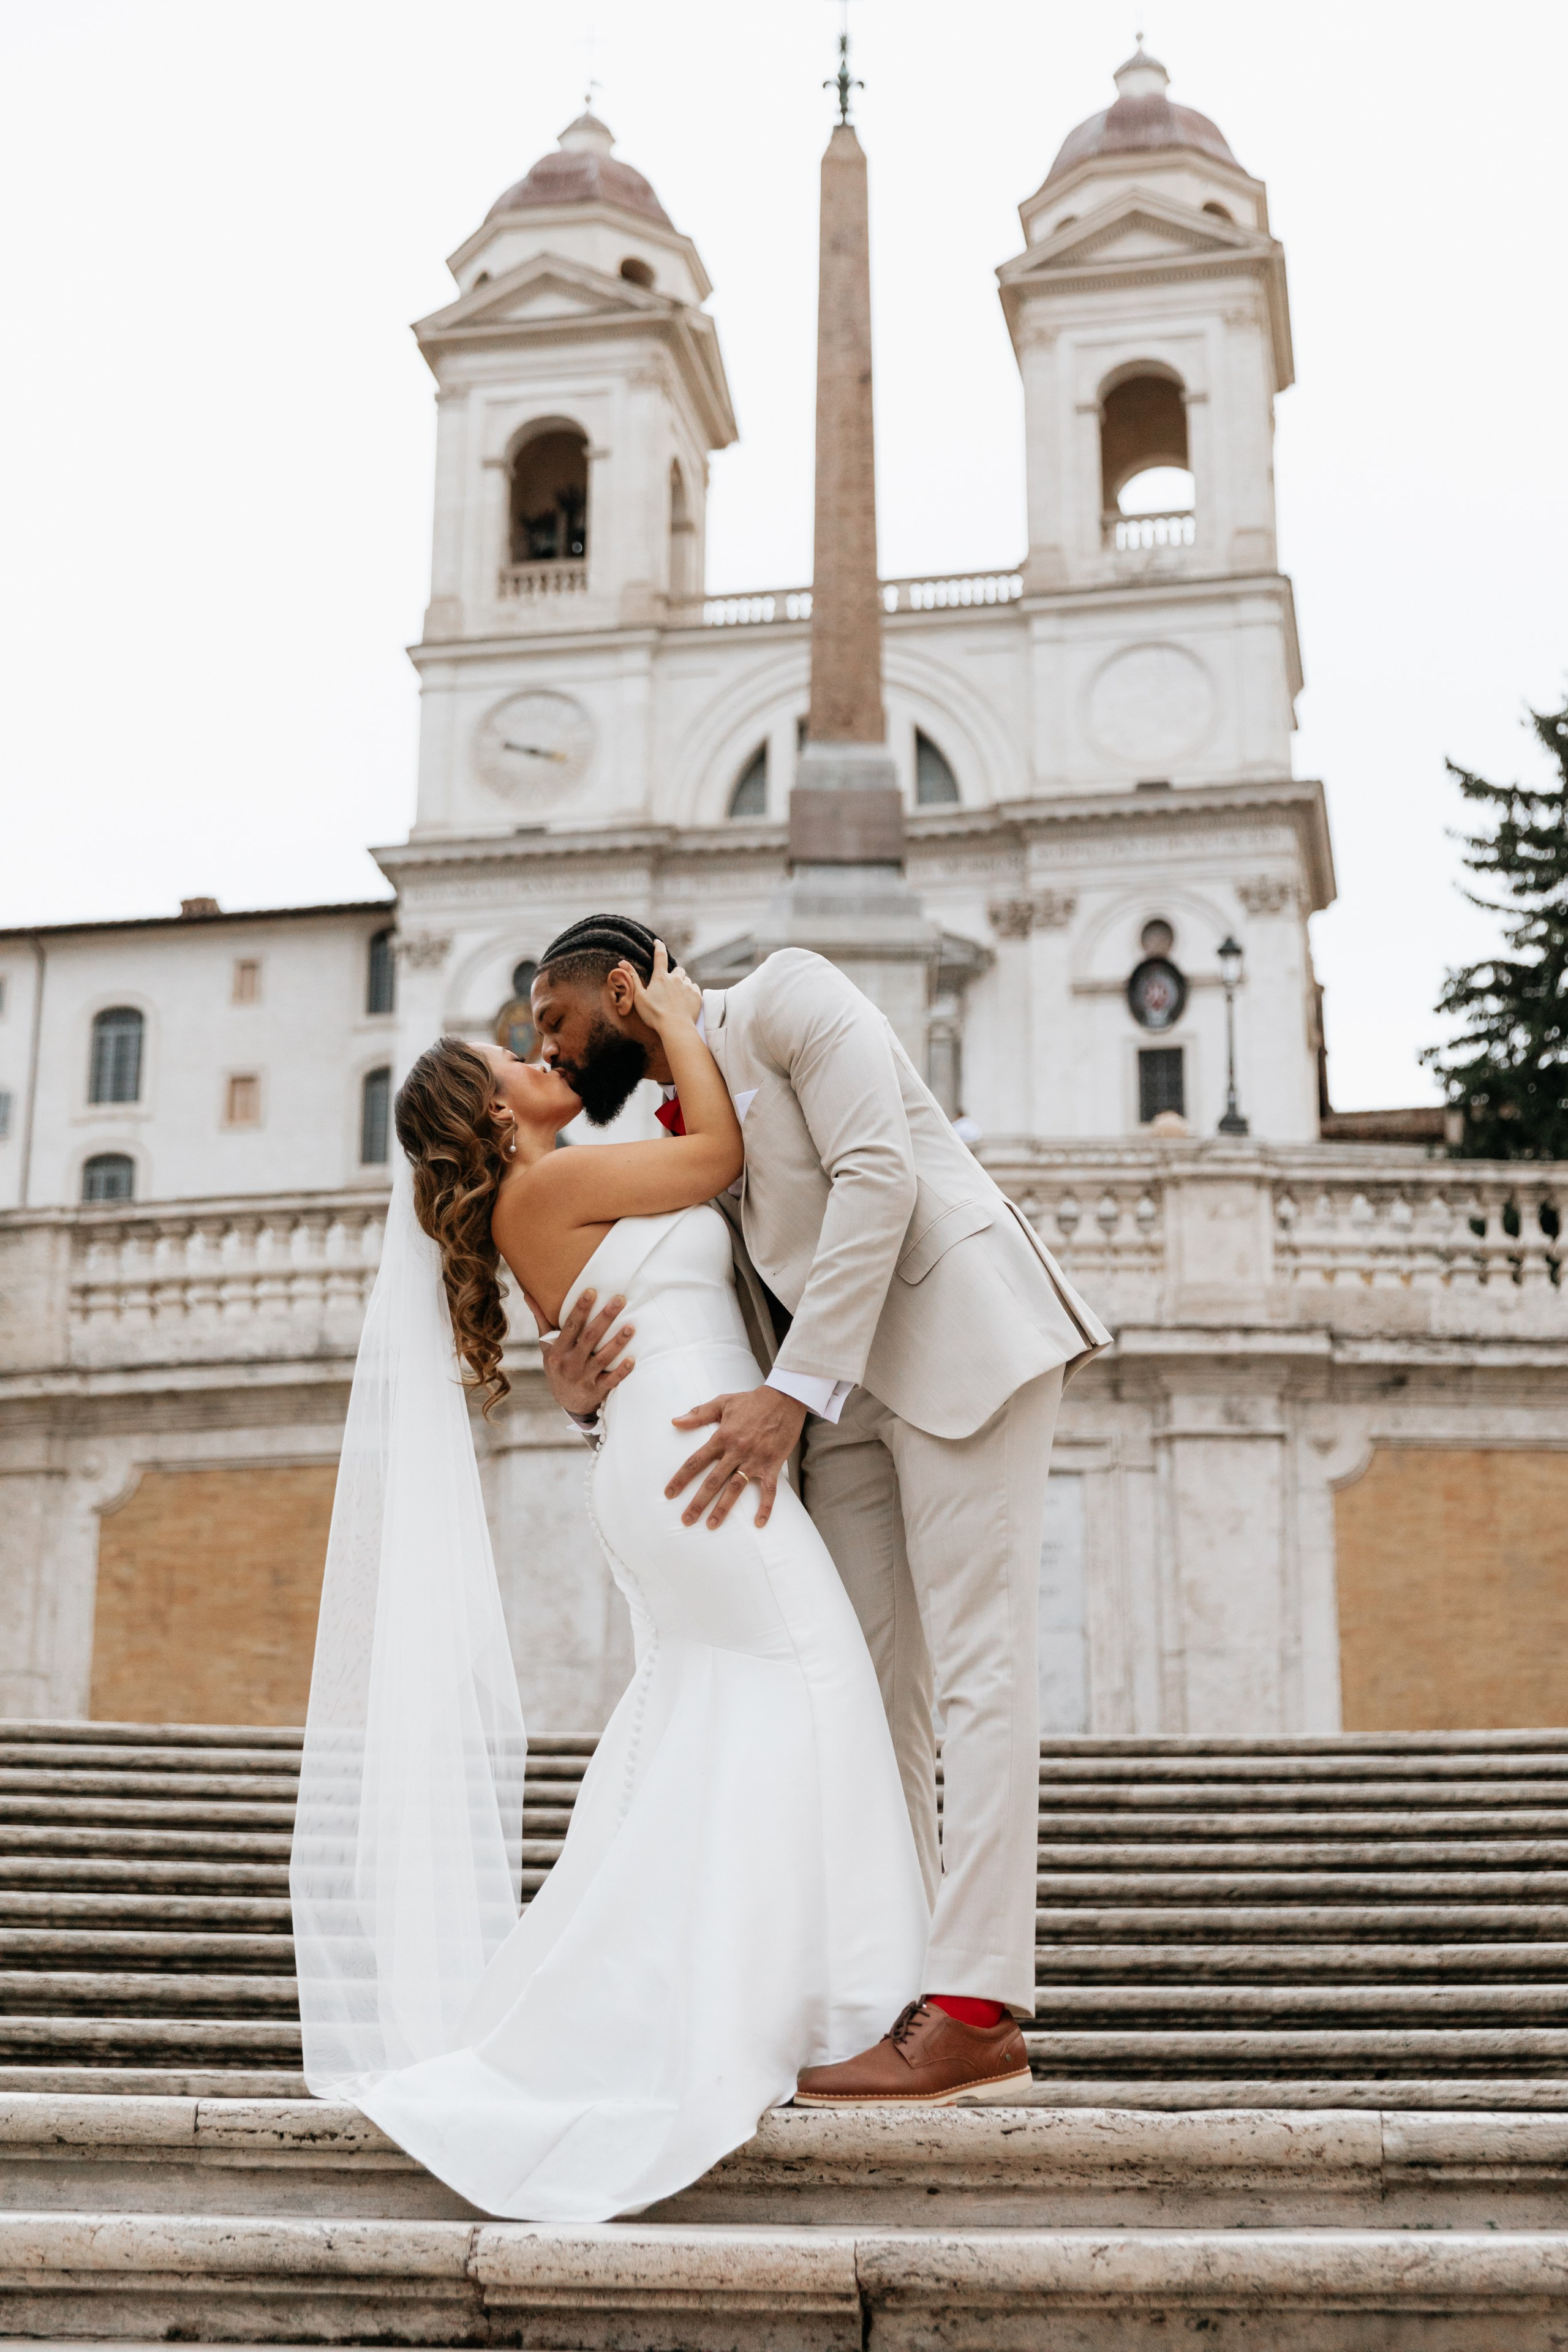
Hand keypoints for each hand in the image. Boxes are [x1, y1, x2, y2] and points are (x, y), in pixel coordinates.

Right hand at [525, 1286, 634, 1418]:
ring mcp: (584, 1378)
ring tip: (630, 1327)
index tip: (591, 1291)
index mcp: (557, 1351)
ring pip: (602, 1358)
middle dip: (605, 1318)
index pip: (570, 1327)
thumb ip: (542, 1320)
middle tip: (619, 1300)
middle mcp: (570, 1364)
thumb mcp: (546, 1346)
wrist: (566, 1401)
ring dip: (617, 1342)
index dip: (580, 1309)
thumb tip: (529, 1294)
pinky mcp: (597, 1390)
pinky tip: (632, 1359)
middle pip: (589, 1338)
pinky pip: (611, 1380)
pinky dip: (622, 1371)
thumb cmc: (558, 1365)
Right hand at [622, 939, 700, 1034]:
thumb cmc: (654, 1014)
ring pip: (686, 980)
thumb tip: (622, 962)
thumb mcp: (639, 997)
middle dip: (674, 975)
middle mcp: (676, 978)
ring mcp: (688, 986)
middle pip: (678, 969)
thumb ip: (632, 978)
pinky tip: (685, 1003)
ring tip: (677, 998)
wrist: (675, 1028)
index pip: (660, 956)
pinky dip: (690, 993)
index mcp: (661, 977)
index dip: (659, 947)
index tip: (658, 942)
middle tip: (669, 987)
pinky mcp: (697, 995)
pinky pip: (694, 989)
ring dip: (682, 985)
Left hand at [667, 1386, 806, 1529]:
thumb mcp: (723, 1402)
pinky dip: (765, 1507)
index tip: (669, 1493)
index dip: (681, 1479)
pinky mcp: (772, 1465)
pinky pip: (769, 1490)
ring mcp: (755, 1460)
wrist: (785, 1399)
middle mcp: (736, 1451)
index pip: (696, 1461)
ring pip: (735, 1489)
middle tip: (686, 1520)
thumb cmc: (752, 1401)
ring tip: (711, 1525)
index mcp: (722, 1437)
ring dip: (723, 1508)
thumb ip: (699, 1414)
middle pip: (713, 1481)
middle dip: (698, 1502)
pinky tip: (759, 1523)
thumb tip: (675, 1421)